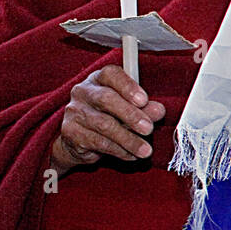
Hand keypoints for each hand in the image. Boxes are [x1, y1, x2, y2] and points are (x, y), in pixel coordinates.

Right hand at [50, 66, 165, 173]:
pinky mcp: (71, 132)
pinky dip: (119, 150)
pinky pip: (98, 142)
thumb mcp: (130, 111)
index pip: (111, 74)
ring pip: (104, 124)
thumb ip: (144, 109)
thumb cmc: (109, 118)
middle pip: (106, 99)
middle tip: (148, 129)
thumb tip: (159, 110)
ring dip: (129, 139)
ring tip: (146, 150)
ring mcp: (75, 111)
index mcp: (99, 79)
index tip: (144, 100)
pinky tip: (132, 155)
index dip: (128, 86)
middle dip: (131, 115)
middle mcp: (83, 91)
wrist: (79, 140)